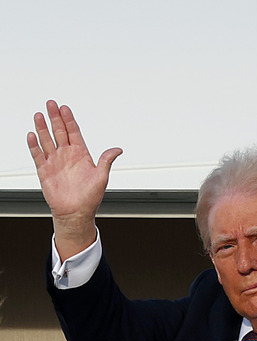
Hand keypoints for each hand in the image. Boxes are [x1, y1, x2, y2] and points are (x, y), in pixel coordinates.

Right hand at [27, 100, 122, 258]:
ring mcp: (55, 162)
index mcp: (81, 154)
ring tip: (39, 115)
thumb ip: (106, 161)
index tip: (65, 108)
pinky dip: (34, 145)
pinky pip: (38, 155)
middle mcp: (67, 155)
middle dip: (55, 117)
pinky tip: (32, 135)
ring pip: (47, 140)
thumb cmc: (90, 197)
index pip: (74, 132)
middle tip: (50, 104)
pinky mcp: (45, 171)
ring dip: (42, 128)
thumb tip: (118, 149)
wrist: (76, 212)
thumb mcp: (102, 177)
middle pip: (59, 131)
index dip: (69, 120)